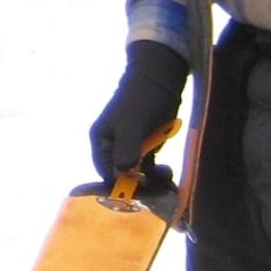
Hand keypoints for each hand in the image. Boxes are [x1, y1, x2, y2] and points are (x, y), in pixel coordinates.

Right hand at [89, 41, 188, 185]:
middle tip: (157, 188)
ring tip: (167, 178)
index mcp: (102, 142)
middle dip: (138, 185)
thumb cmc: (141, 98)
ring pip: (137, 175)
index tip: (139, 191)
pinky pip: (149, 169)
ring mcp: (130, 149)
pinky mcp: (147, 148)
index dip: (120, 184)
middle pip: (121, 176)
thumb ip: (126, 148)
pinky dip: (158, 175)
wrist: (160, 79)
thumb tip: (122, 172)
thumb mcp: (132, 123)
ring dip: (150, 181)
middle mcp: (113, 148)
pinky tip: (169, 174)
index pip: (106, 172)